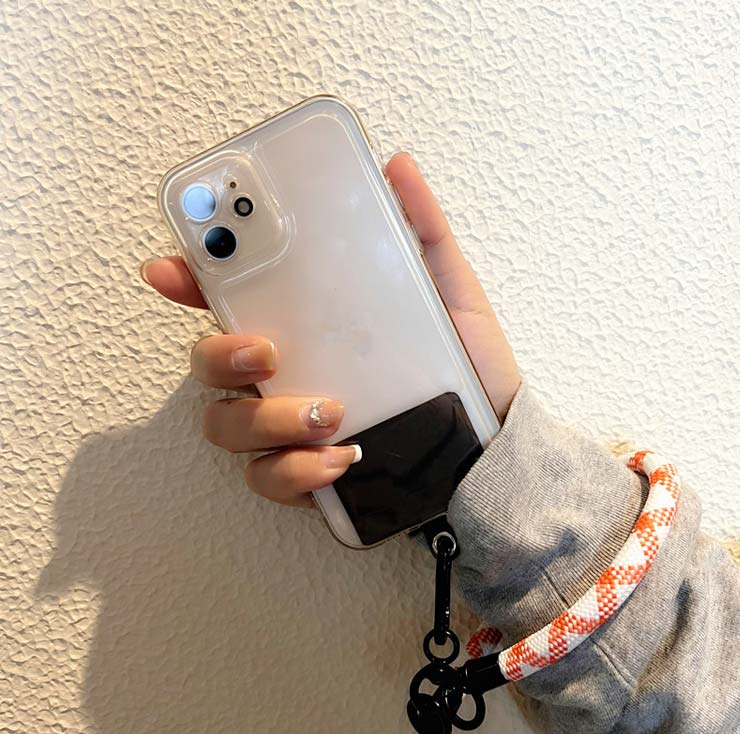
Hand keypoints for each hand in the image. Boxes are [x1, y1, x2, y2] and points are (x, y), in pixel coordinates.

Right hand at [140, 153, 519, 507]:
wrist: (490, 439)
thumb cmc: (461, 363)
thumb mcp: (447, 291)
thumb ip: (423, 231)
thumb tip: (398, 167)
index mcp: (305, 324)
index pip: (230, 297)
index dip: (189, 279)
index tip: (168, 268)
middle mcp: (284, 374)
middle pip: (209, 363)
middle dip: (220, 354)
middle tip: (269, 350)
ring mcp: (288, 427)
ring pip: (227, 425)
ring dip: (266, 419)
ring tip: (330, 412)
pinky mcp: (306, 476)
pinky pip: (270, 478)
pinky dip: (296, 471)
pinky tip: (342, 457)